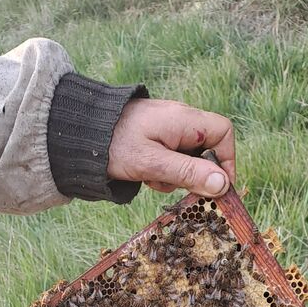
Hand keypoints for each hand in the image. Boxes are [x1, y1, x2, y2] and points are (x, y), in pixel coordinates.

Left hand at [108, 98, 235, 196]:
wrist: (81, 132)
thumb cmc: (115, 144)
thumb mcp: (153, 164)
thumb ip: (188, 173)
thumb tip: (222, 184)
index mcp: (185, 120)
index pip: (223, 133)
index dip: (227, 160)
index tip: (218, 186)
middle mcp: (180, 120)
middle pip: (207, 148)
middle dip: (195, 172)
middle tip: (176, 186)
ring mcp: (167, 128)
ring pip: (188, 157)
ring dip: (176, 175)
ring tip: (152, 178)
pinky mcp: (155, 138)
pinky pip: (172, 157)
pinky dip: (163, 171)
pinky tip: (145, 174)